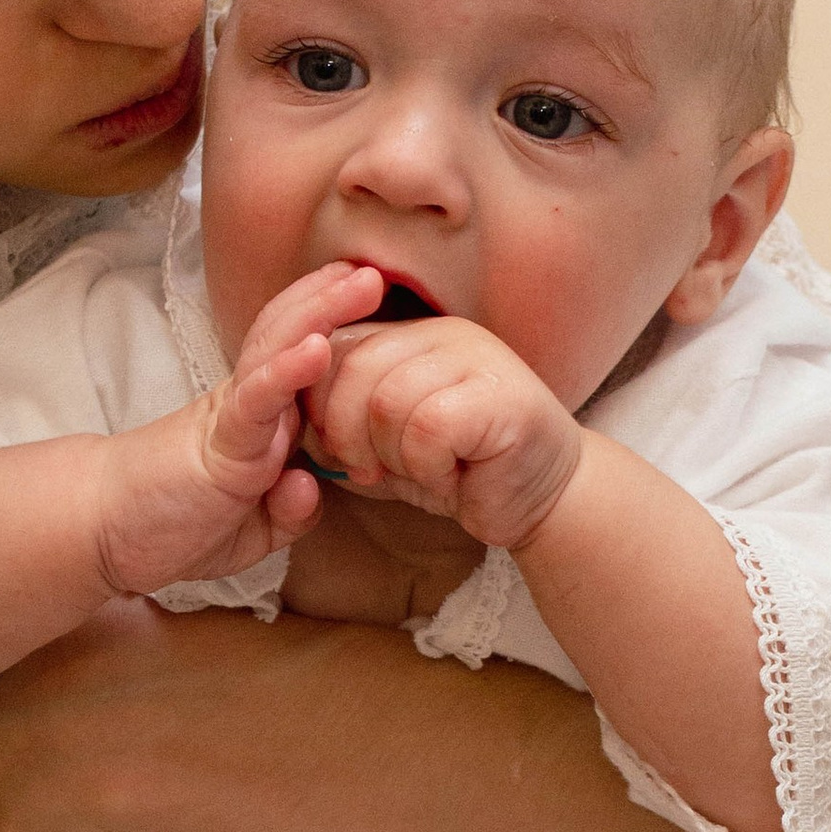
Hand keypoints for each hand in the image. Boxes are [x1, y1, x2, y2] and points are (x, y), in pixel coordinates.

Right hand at [96, 263, 381, 597]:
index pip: (298, 357)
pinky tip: (315, 346)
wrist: (104, 530)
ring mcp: (234, 420)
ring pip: (276, 353)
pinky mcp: (218, 443)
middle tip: (374, 267)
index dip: (330, 321)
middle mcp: (250, 408)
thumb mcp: (254, 529)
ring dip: (318, 314)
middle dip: (332, 299)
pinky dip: (286, 372)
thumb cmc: (173, 520)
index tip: (367, 294)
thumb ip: (289, 511)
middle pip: (290, 337)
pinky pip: (256, 402)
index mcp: (263, 420)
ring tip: (357, 281)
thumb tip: (308, 485)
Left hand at [305, 313, 582, 550]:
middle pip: (352, 369)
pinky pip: (429, 427)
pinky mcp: (501, 395)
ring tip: (425, 470)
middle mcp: (440, 332)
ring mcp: (474, 357)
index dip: (319, 405)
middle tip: (372, 470)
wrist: (542, 499)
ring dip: (393, 455)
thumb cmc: (460, 471)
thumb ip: (340, 424)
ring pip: (386, 400)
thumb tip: (289, 419)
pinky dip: (429, 465)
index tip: (339, 451)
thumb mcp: (384, 444)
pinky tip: (454, 476)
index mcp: (408, 334)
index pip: (333, 346)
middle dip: (346, 434)